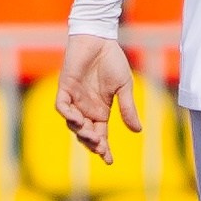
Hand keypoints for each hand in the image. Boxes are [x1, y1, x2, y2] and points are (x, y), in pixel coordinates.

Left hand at [55, 33, 139, 164]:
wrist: (100, 40)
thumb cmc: (112, 61)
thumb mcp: (124, 88)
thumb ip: (128, 108)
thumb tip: (138, 131)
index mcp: (101, 111)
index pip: (100, 135)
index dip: (103, 148)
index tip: (109, 161)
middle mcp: (86, 108)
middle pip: (85, 134)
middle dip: (92, 143)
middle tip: (100, 146)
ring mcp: (74, 99)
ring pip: (73, 123)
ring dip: (81, 131)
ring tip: (91, 134)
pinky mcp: (65, 88)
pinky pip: (62, 106)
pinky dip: (67, 114)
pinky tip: (77, 119)